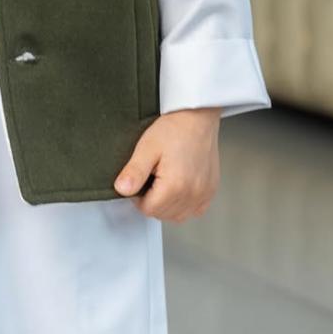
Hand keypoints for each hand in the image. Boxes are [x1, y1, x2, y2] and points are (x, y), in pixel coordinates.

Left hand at [112, 107, 220, 221]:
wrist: (197, 117)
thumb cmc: (174, 129)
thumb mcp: (146, 148)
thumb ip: (134, 172)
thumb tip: (122, 190)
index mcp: (176, 185)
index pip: (148, 209)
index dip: (137, 197)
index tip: (139, 179)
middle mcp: (193, 193)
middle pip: (162, 214)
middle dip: (152, 200)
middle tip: (151, 177)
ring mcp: (204, 193)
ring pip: (177, 216)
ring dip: (166, 204)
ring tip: (163, 181)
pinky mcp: (210, 190)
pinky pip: (194, 210)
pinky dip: (183, 204)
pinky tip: (177, 187)